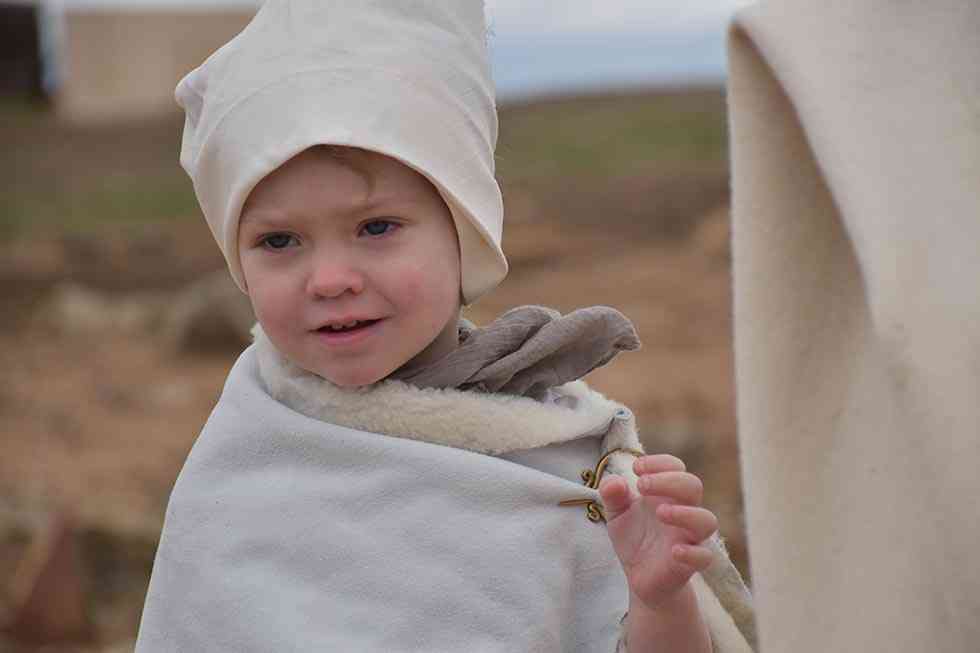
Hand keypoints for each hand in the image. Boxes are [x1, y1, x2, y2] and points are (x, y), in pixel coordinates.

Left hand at [598, 454, 717, 611]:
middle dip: (670, 480)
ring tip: (660, 513)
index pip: (676, 467)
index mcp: (667, 494)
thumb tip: (615, 481)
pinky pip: (704, 557)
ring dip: (685, 513)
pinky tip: (674, 551)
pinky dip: (692, 552)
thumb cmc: (634, 538)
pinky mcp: (690, 564)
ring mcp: (689, 537)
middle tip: (642, 486)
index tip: (637, 468)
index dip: (660, 463)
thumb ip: (612, 495)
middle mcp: (683, 511)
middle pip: (693, 485)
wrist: (640, 577)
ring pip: (707, 520)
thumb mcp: (616, 513)